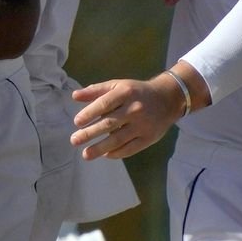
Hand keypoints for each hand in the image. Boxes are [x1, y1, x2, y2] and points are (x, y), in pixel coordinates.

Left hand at [69, 73, 184, 159]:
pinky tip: (105, 155)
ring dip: (100, 148)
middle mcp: (134, 109)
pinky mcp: (149, 138)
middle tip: (74, 140)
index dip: (90, 113)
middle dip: (90, 133)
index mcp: (125, 93)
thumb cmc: (136, 91)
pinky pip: (130, 148)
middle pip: (109, 123)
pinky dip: (116, 153)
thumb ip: (96, 90)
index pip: (105, 104)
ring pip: (118, 139)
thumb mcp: (118, 85)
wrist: (167, 99)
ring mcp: (142, 125)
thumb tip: (74, 96)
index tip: (77, 122)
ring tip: (86, 154)